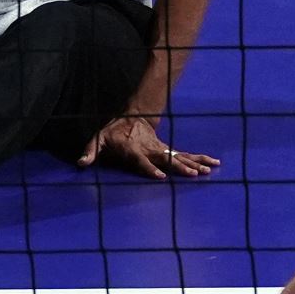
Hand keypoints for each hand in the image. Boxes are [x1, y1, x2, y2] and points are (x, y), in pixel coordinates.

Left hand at [77, 114, 218, 178]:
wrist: (132, 117)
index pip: (142, 161)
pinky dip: (200, 158)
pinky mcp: (168, 150)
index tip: (161, 176)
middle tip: (194, 174)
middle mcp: (151, 151)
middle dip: (180, 167)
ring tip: (209, 170)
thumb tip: (80, 163)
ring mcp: (162, 150)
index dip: (150, 168)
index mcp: (134, 150)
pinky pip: (186, 155)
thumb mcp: (98, 139)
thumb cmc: (112, 133)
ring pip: (180, 157)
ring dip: (195, 163)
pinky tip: (214, 163)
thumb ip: (90, 151)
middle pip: (167, 160)